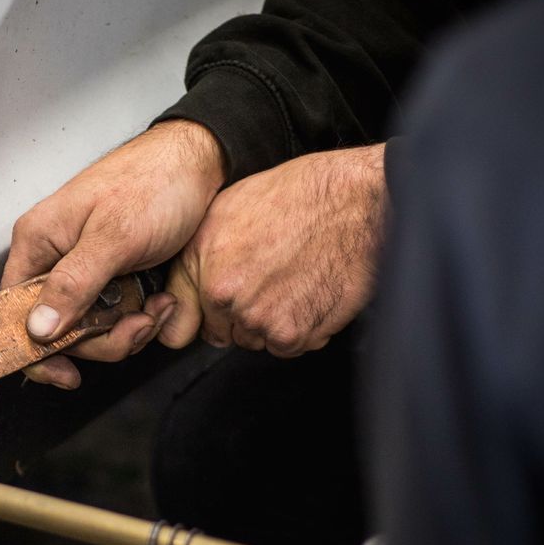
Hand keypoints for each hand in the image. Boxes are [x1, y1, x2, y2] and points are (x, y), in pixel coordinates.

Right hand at [2, 120, 223, 388]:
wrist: (200, 164)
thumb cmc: (155, 182)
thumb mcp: (115, 236)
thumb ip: (73, 284)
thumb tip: (38, 328)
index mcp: (39, 242)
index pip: (12, 312)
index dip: (35, 350)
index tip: (66, 373)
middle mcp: (55, 257)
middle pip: (57, 330)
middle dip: (101, 339)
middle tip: (137, 325)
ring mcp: (83, 269)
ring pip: (89, 328)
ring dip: (127, 329)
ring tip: (157, 308)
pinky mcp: (111, 275)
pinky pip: (114, 316)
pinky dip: (139, 318)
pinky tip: (160, 302)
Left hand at [159, 143, 385, 356]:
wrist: (355, 201)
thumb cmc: (300, 196)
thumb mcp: (226, 209)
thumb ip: (200, 258)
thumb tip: (189, 291)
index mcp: (206, 267)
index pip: (197, 318)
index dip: (219, 309)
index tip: (235, 298)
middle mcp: (228, 296)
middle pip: (229, 333)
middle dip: (248, 316)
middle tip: (276, 282)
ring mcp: (260, 318)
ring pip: (260, 341)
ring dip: (277, 323)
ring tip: (297, 282)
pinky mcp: (294, 332)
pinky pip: (292, 348)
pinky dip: (304, 330)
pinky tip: (313, 294)